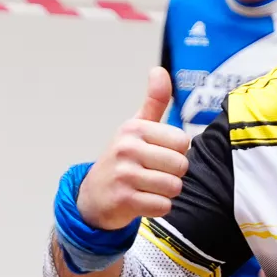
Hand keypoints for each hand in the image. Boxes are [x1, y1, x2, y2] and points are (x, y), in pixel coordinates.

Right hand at [76, 67, 192, 228]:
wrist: (94, 196)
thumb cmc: (122, 159)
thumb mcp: (135, 128)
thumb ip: (154, 101)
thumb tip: (158, 69)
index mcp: (133, 129)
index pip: (182, 141)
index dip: (176, 152)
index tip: (158, 155)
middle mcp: (127, 148)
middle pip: (181, 165)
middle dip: (174, 174)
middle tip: (154, 174)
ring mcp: (124, 175)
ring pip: (174, 187)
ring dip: (167, 192)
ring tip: (149, 188)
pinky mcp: (124, 200)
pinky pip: (163, 206)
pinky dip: (159, 207)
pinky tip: (143, 201)